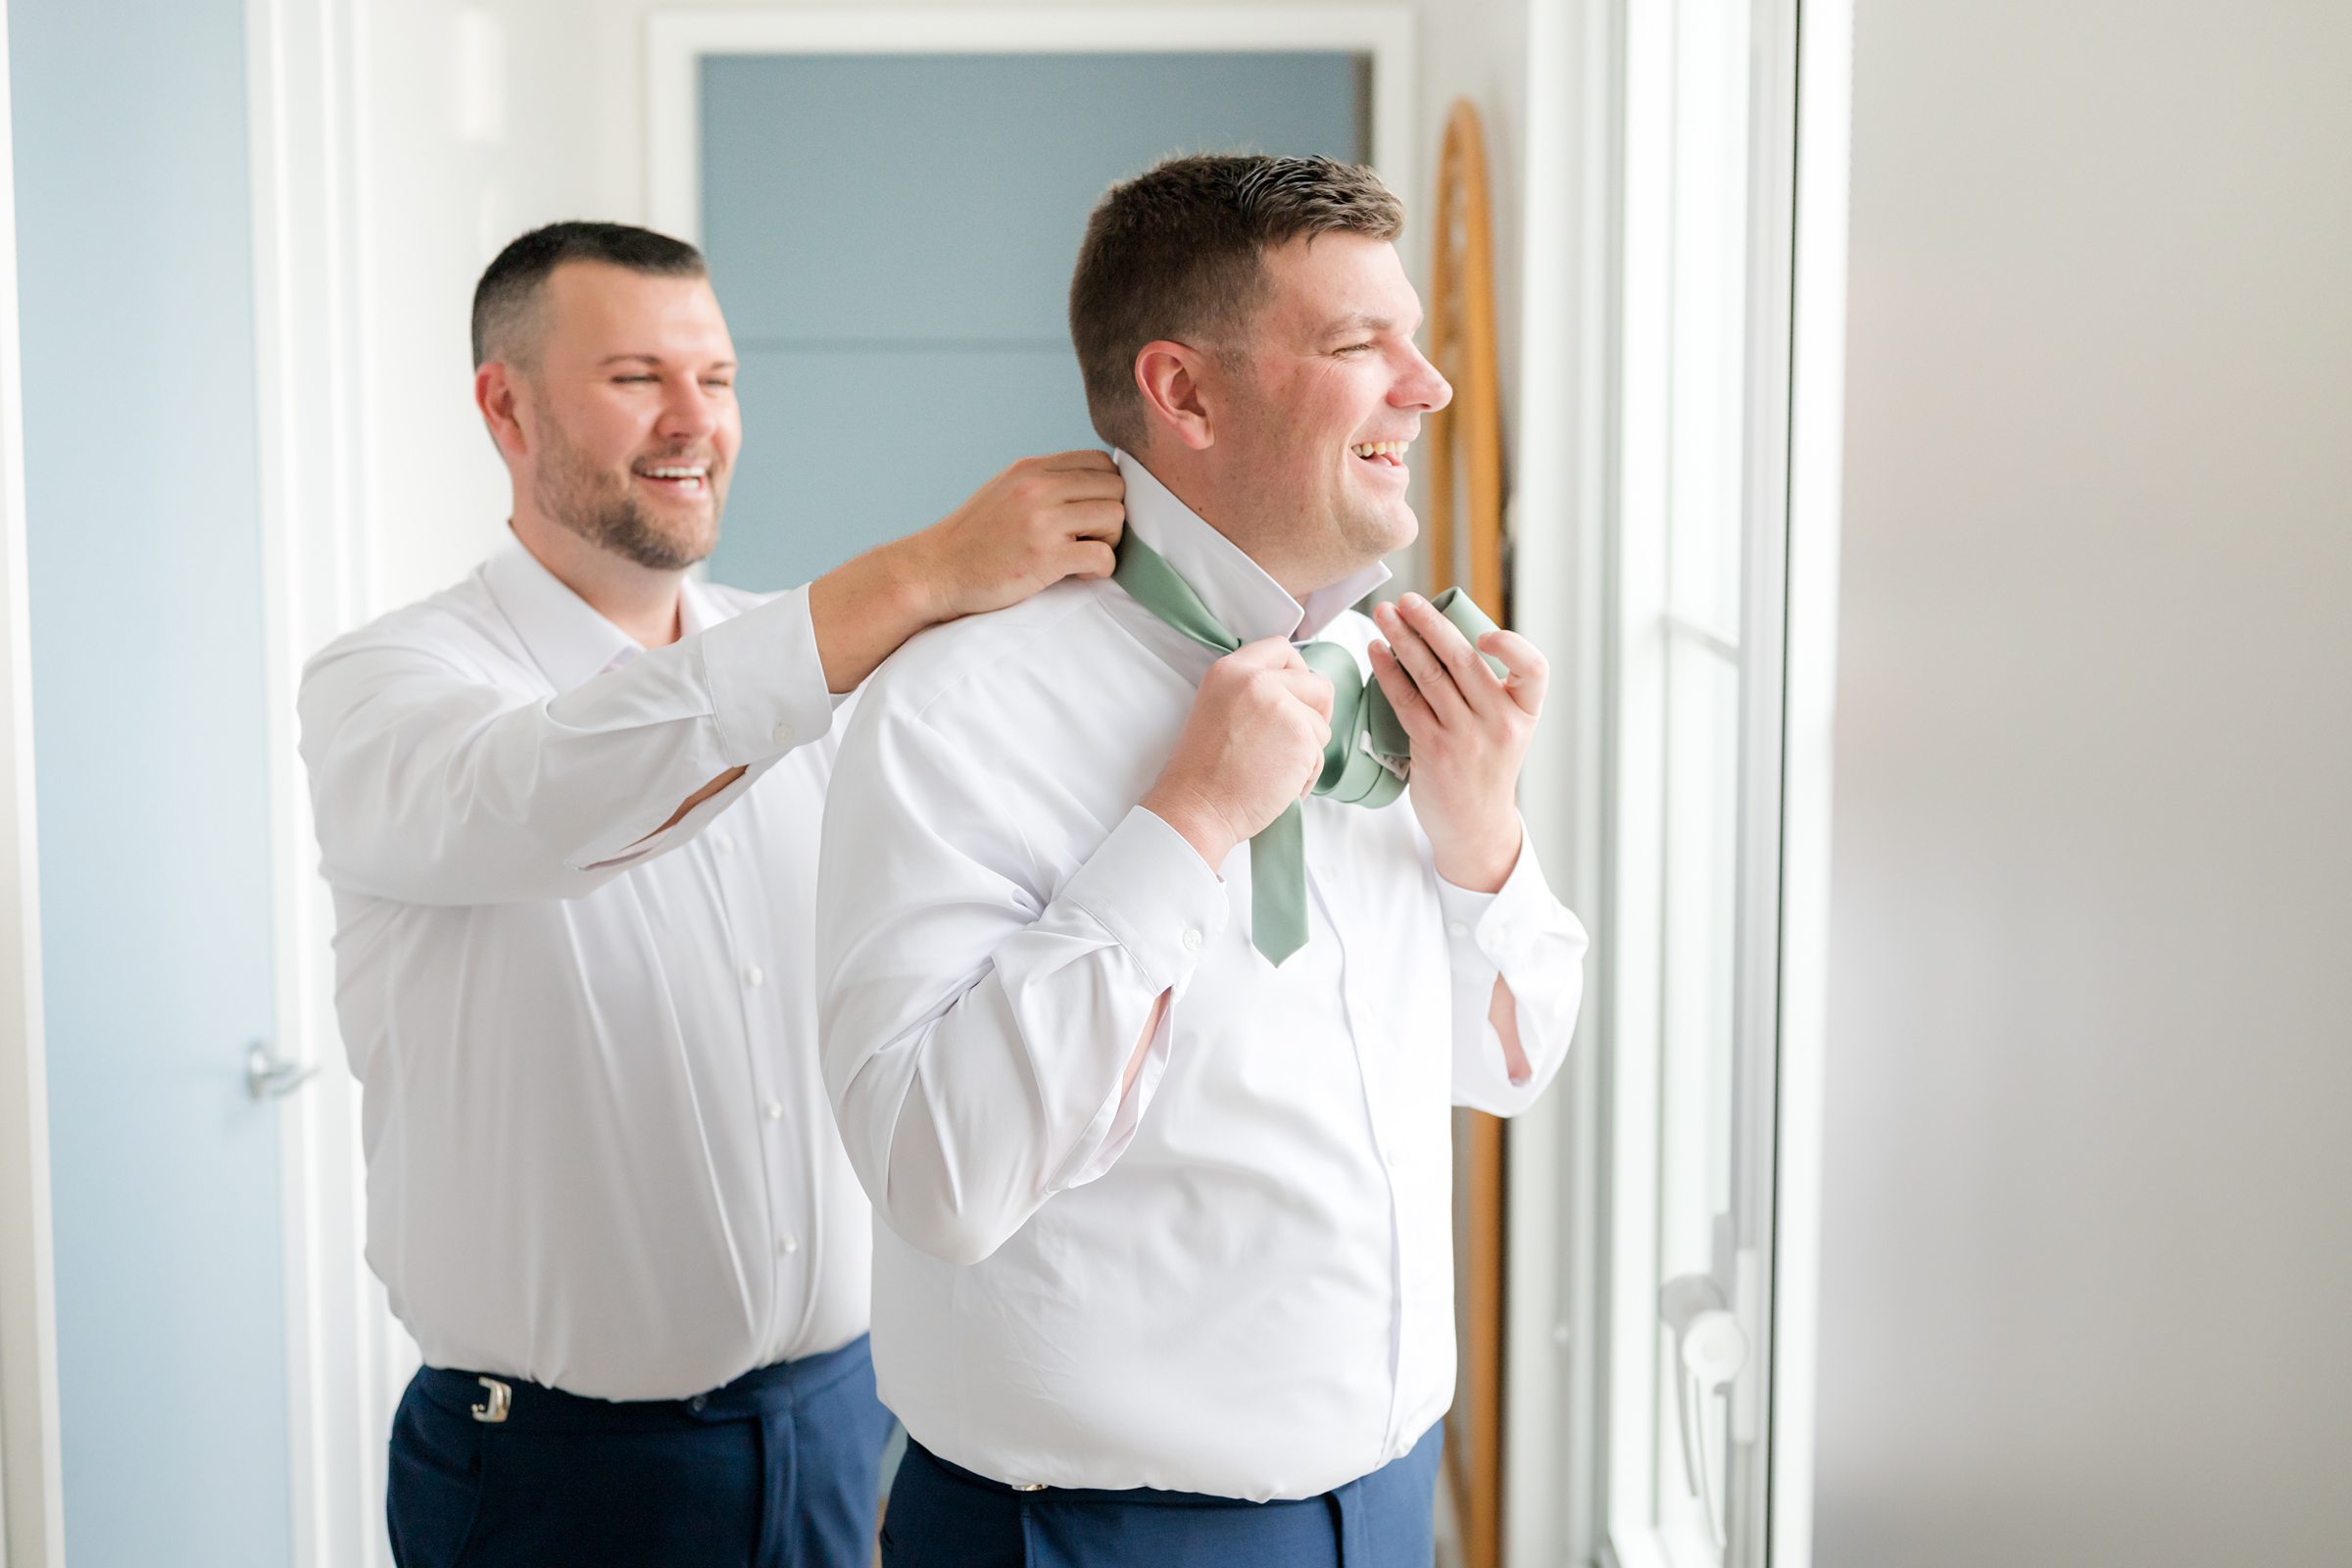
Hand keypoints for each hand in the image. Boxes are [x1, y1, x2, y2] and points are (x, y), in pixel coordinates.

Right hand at [906, 451, 1124, 620]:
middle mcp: (1038, 488)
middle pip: (1115, 488)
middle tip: (1089, 538)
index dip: (1106, 489)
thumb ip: (1043, 483)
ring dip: (1108, 541)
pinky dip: (1101, 568)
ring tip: (1081, 555)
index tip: (1090, 513)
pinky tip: (1077, 573)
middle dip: (1110, 515)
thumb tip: (1091, 485)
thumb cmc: (973, 539)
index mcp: (1031, 469)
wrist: (935, 570)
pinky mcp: (1046, 557)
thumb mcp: (1005, 491)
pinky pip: (1103, 556)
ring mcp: (1042, 521)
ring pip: (1115, 517)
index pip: (1100, 462)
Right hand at [1142, 639, 1334, 869]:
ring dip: (1307, 749)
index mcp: (1230, 671)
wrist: (1197, 807)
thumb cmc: (1203, 772)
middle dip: (1314, 712)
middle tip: (1295, 737)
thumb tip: (1295, 691)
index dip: (1295, 672)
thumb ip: (1252, 691)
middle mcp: (1256, 681)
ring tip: (1274, 769)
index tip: (1293, 694)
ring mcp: (1282, 707)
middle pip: (1316, 683)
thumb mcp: (1216, 708)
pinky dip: (1306, 774)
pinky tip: (1278, 785)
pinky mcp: (1302, 737)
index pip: (1281, 648)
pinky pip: (1320, 754)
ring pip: (1321, 723)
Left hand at [1368, 593, 1548, 891]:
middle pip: (1464, 661)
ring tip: (1383, 614)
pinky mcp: (1434, 750)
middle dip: (1431, 624)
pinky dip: (1390, 672)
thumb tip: (1445, 633)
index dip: (1511, 646)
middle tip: (1407, 599)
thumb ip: (1490, 688)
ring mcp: (1466, 737)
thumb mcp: (1507, 727)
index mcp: (1525, 711)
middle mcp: (1500, 723)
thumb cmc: (1486, 766)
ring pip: (1430, 676)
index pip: (1534, 668)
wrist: (1475, 825)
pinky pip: (1407, 701)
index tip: (1484, 633)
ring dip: (1402, 639)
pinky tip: (1377, 651)